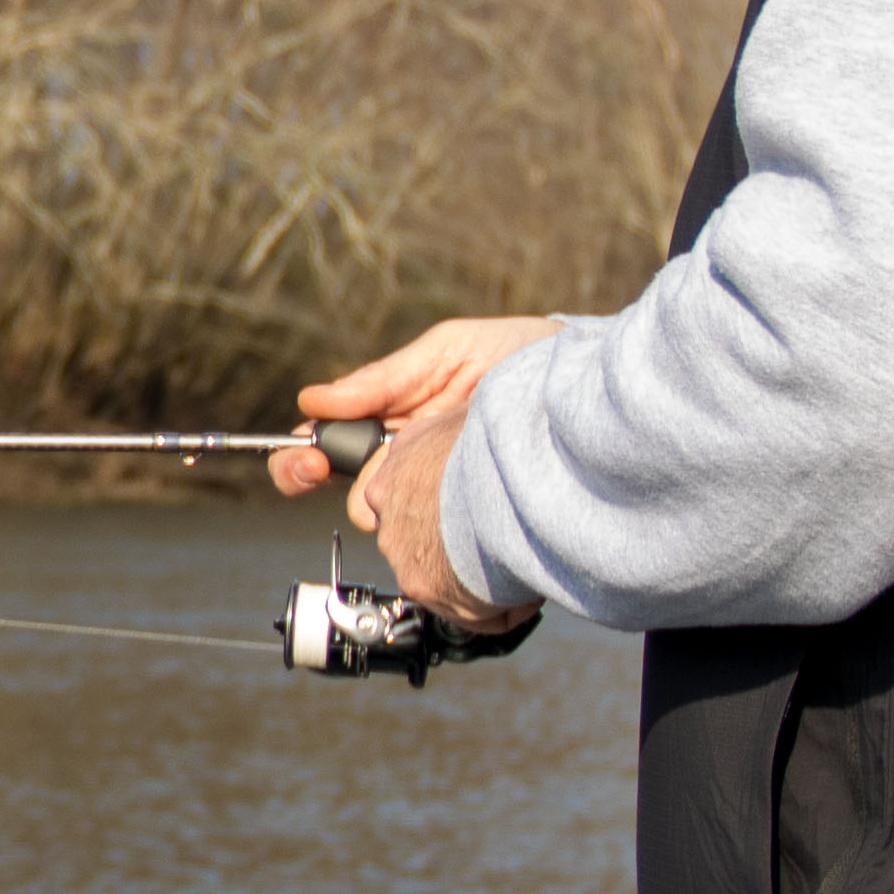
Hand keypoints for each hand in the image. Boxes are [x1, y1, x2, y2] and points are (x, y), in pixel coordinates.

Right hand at [268, 317, 554, 621]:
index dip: (303, 460)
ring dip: (394, 501)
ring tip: (430, 472)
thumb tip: (315, 400)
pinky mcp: (475, 521)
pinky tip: (456, 508)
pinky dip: (436, 530)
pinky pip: (439, 541)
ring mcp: (440, 493)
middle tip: (356, 470)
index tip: (311, 460)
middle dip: (341, 482)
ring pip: (387, 519)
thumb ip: (384, 378)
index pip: (326, 448)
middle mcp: (409, 463)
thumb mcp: (450, 352)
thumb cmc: (525, 359)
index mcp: (392, 421)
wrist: (590, 383)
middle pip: (349, 494)